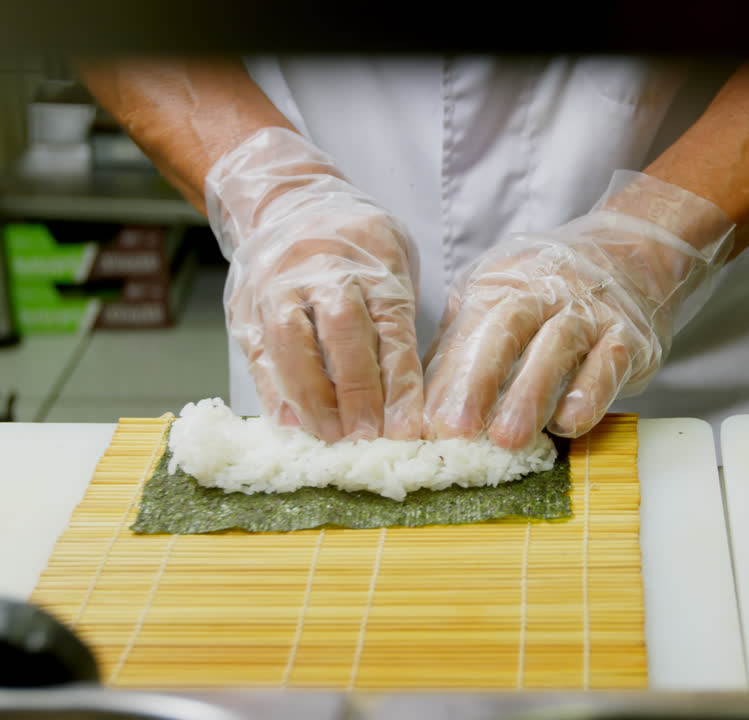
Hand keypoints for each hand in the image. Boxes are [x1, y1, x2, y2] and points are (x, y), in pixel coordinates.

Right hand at [208, 127, 423, 442]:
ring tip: (330, 437)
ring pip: (292, 342)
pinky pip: (258, 353)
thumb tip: (405, 399)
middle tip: (367, 437)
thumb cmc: (355, 244)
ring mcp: (278, 286)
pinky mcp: (245, 307)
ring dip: (311, 397)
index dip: (398, 383)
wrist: (285, 201)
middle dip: (356, 390)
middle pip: (341, 331)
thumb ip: (396, 320)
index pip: (391, 328)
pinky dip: (274, 393)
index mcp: (371, 261)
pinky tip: (290, 425)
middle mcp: (323, 270)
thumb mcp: (392, 263)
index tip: (406, 428)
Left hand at [422, 171, 733, 448]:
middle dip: (478, 380)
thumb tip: (420, 404)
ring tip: (508, 439)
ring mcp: (590, 310)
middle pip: (507, 326)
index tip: (425, 423)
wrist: (631, 253)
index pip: (468, 327)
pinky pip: (608, 362)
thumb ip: (462, 345)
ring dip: (531, 394)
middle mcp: (545, 288)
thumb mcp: (499, 296)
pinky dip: (589, 393)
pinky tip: (569, 423)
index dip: (446, 376)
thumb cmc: (551, 289)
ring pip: (558, 346)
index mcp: (502, 281)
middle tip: (456, 430)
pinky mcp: (629, 336)